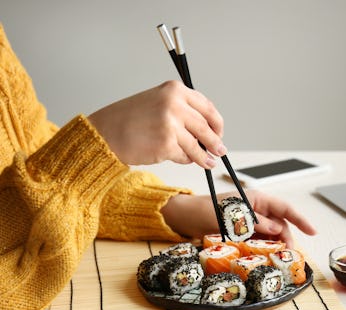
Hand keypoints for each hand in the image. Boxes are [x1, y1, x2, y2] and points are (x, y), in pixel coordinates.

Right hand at [87, 80, 225, 166]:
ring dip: (205, 156)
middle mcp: (175, 104)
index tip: (219, 132)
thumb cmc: (128, 120)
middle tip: (220, 150)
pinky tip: (181, 159)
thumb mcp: (157, 102)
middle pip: (206, 126)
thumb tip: (205, 130)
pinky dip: (185, 159)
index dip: (216, 122)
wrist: (104, 133)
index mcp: (174, 90)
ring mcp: (171, 124)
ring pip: (198, 144)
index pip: (207, 107)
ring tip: (209, 162)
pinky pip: (184, 155)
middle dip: (215, 141)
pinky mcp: (166, 144)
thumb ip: (181, 110)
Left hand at [161, 190, 316, 247]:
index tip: (312, 230)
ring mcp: (249, 222)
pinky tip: (264, 258)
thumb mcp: (231, 215)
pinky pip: (258, 242)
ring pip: (270, 235)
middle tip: (289, 254)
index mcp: (256, 199)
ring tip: (277, 258)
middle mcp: (256, 210)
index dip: (299, 219)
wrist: (186, 219)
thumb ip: (254, 221)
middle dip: (286, 238)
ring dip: (274, 246)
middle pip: (279, 224)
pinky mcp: (242, 234)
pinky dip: (262, 249)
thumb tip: (276, 229)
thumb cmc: (205, 210)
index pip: (284, 208)